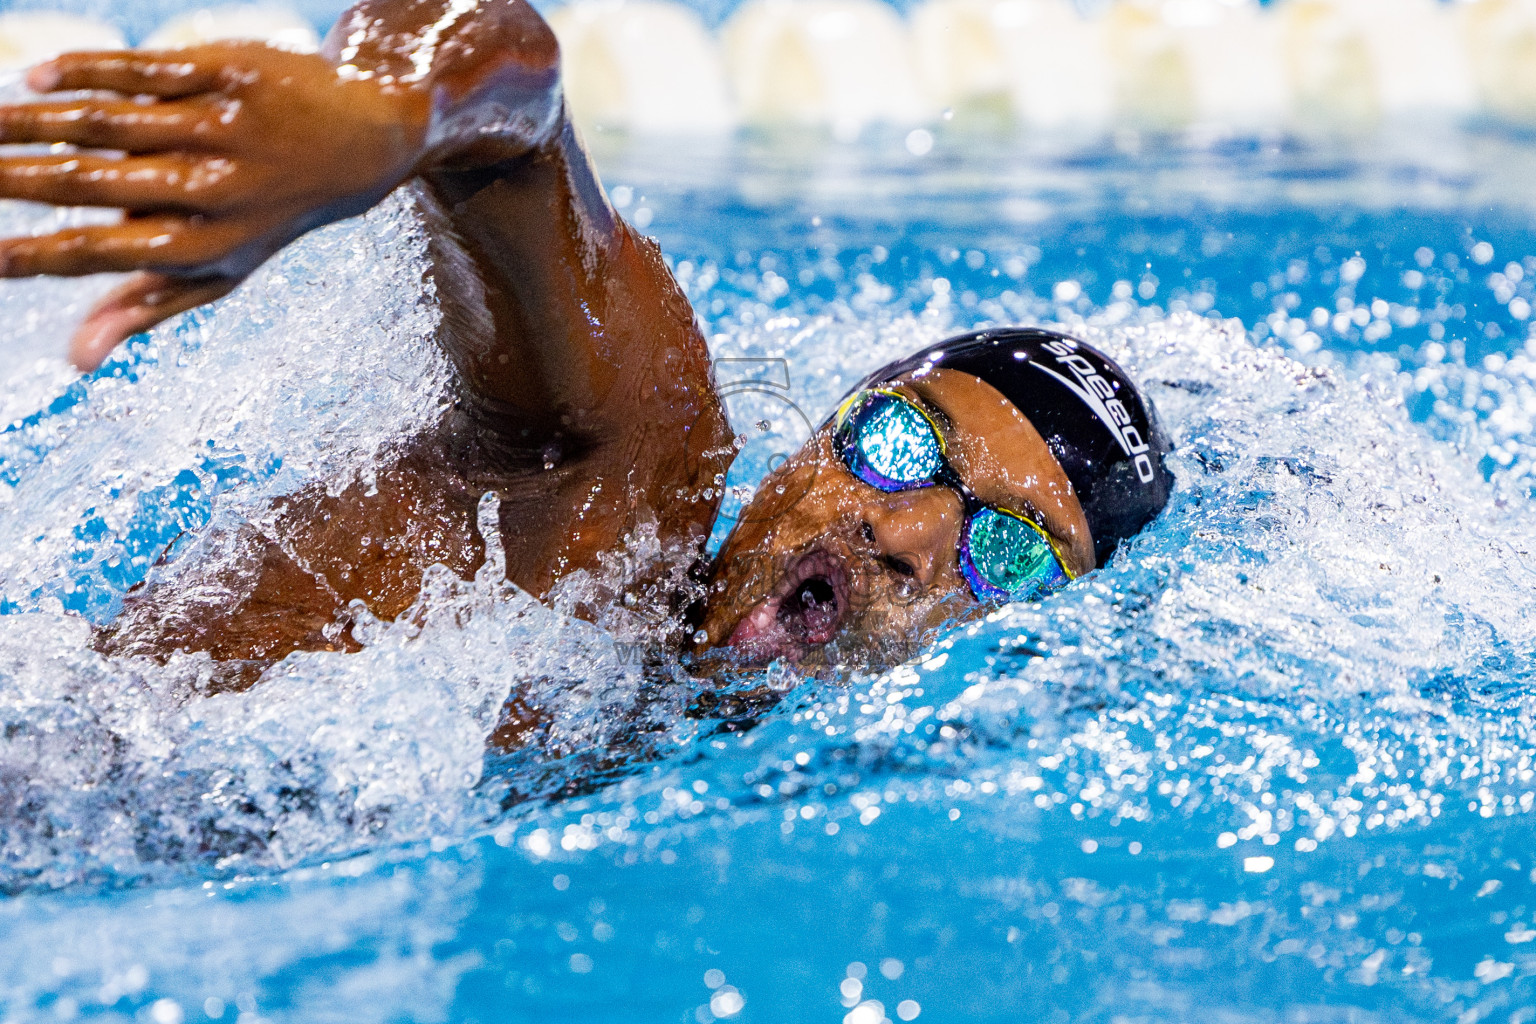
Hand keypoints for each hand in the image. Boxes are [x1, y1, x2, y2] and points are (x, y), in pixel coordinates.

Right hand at [0, 43, 431, 369]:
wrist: (363, 143)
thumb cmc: (268, 214)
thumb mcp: (220, 269)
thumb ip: (144, 306)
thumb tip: (74, 360)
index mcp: (208, 245)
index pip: (104, 253)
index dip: (35, 254)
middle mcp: (217, 188)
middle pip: (94, 182)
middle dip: (16, 178)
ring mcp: (225, 127)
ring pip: (110, 121)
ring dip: (34, 119)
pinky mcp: (231, 72)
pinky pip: (143, 69)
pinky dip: (85, 71)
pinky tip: (35, 78)